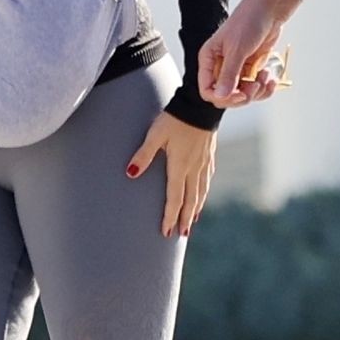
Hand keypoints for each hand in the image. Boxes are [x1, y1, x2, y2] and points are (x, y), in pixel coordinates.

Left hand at [126, 110, 215, 236]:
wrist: (201, 104)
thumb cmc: (174, 118)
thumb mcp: (155, 134)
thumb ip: (143, 154)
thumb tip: (130, 173)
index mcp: (179, 166)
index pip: (174, 198)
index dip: (170, 216)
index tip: (166, 232)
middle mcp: (194, 169)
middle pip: (190, 201)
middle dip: (185, 219)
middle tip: (181, 235)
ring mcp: (203, 163)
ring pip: (201, 192)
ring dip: (196, 209)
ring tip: (192, 222)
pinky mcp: (209, 156)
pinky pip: (207, 180)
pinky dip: (204, 193)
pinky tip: (203, 195)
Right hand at [199, 0, 294, 107]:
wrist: (270, 10)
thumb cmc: (249, 21)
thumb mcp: (237, 49)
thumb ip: (228, 74)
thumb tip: (220, 96)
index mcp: (209, 59)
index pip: (207, 90)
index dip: (223, 97)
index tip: (240, 94)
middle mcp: (220, 66)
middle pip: (225, 97)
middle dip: (243, 96)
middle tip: (255, 85)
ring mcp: (237, 69)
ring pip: (242, 95)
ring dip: (256, 91)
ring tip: (265, 77)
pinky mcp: (251, 69)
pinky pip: (255, 88)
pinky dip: (264, 87)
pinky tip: (270, 77)